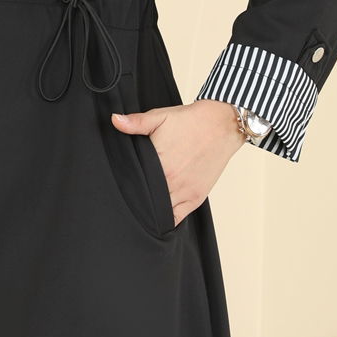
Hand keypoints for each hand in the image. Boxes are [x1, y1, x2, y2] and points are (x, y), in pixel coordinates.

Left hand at [111, 99, 246, 227]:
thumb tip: (115, 120)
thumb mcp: (160, 117)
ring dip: (150, 209)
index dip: (124, 184)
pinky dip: (166, 219)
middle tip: (127, 195)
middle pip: (145, 198)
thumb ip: (136, 122)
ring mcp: (184, 191)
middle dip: (136, 197)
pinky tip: (158, 214)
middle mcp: (171, 180)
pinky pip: (177, 218)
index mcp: (159, 162)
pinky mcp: (195, 198)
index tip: (119, 184)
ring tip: (141, 204)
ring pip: (159, 211)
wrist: (221, 124)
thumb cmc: (191, 121)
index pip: (133, 182)